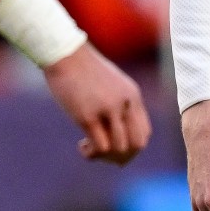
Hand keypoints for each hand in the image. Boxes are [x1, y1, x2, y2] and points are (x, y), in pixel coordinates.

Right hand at [44, 44, 150, 164]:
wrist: (65, 54)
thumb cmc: (84, 69)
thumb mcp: (111, 83)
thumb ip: (120, 103)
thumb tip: (118, 130)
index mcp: (133, 96)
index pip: (144, 133)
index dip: (132, 146)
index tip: (114, 143)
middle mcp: (124, 103)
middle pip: (136, 145)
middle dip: (122, 157)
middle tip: (104, 153)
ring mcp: (107, 110)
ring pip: (119, 148)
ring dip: (105, 156)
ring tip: (89, 147)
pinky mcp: (87, 116)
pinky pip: (100, 146)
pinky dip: (92, 153)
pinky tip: (82, 146)